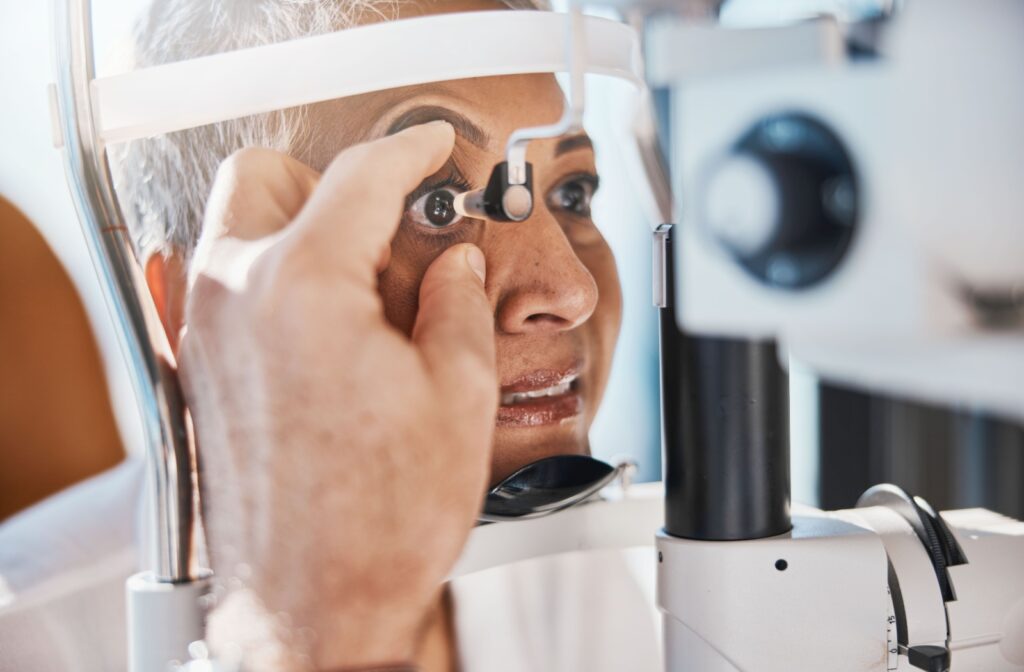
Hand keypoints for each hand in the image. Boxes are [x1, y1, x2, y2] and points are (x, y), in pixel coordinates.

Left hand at [179, 122, 496, 670]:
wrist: (315, 608)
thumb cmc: (380, 522)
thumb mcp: (457, 397)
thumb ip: (456, 304)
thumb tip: (456, 266)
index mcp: (306, 286)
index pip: (361, 175)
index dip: (411, 151)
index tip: (434, 149)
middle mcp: (236, 297)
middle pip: (265, 176)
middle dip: (330, 180)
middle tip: (391, 221)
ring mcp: (207, 336)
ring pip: (239, 228)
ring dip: (300, 228)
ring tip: (370, 283)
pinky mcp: (202, 373)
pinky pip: (230, 286)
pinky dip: (277, 278)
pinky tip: (336, 330)